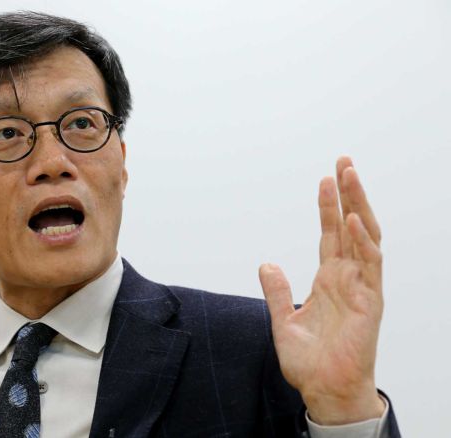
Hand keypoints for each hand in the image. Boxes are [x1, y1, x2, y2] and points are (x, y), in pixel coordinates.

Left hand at [259, 157, 384, 424]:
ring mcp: (362, 288)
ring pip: (365, 237)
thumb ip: (277, 291)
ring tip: (349, 174)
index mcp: (330, 279)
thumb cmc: (310, 361)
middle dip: (349, 193)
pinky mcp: (370, 303)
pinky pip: (369, 266)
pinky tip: (353, 219)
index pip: (332, 233)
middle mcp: (349, 278)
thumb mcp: (283, 320)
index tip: (326, 178)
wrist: (323, 390)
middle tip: (343, 161)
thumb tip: (266, 263)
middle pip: (352, 226)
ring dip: (358, 205)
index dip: (329, 205)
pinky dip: (362, 241)